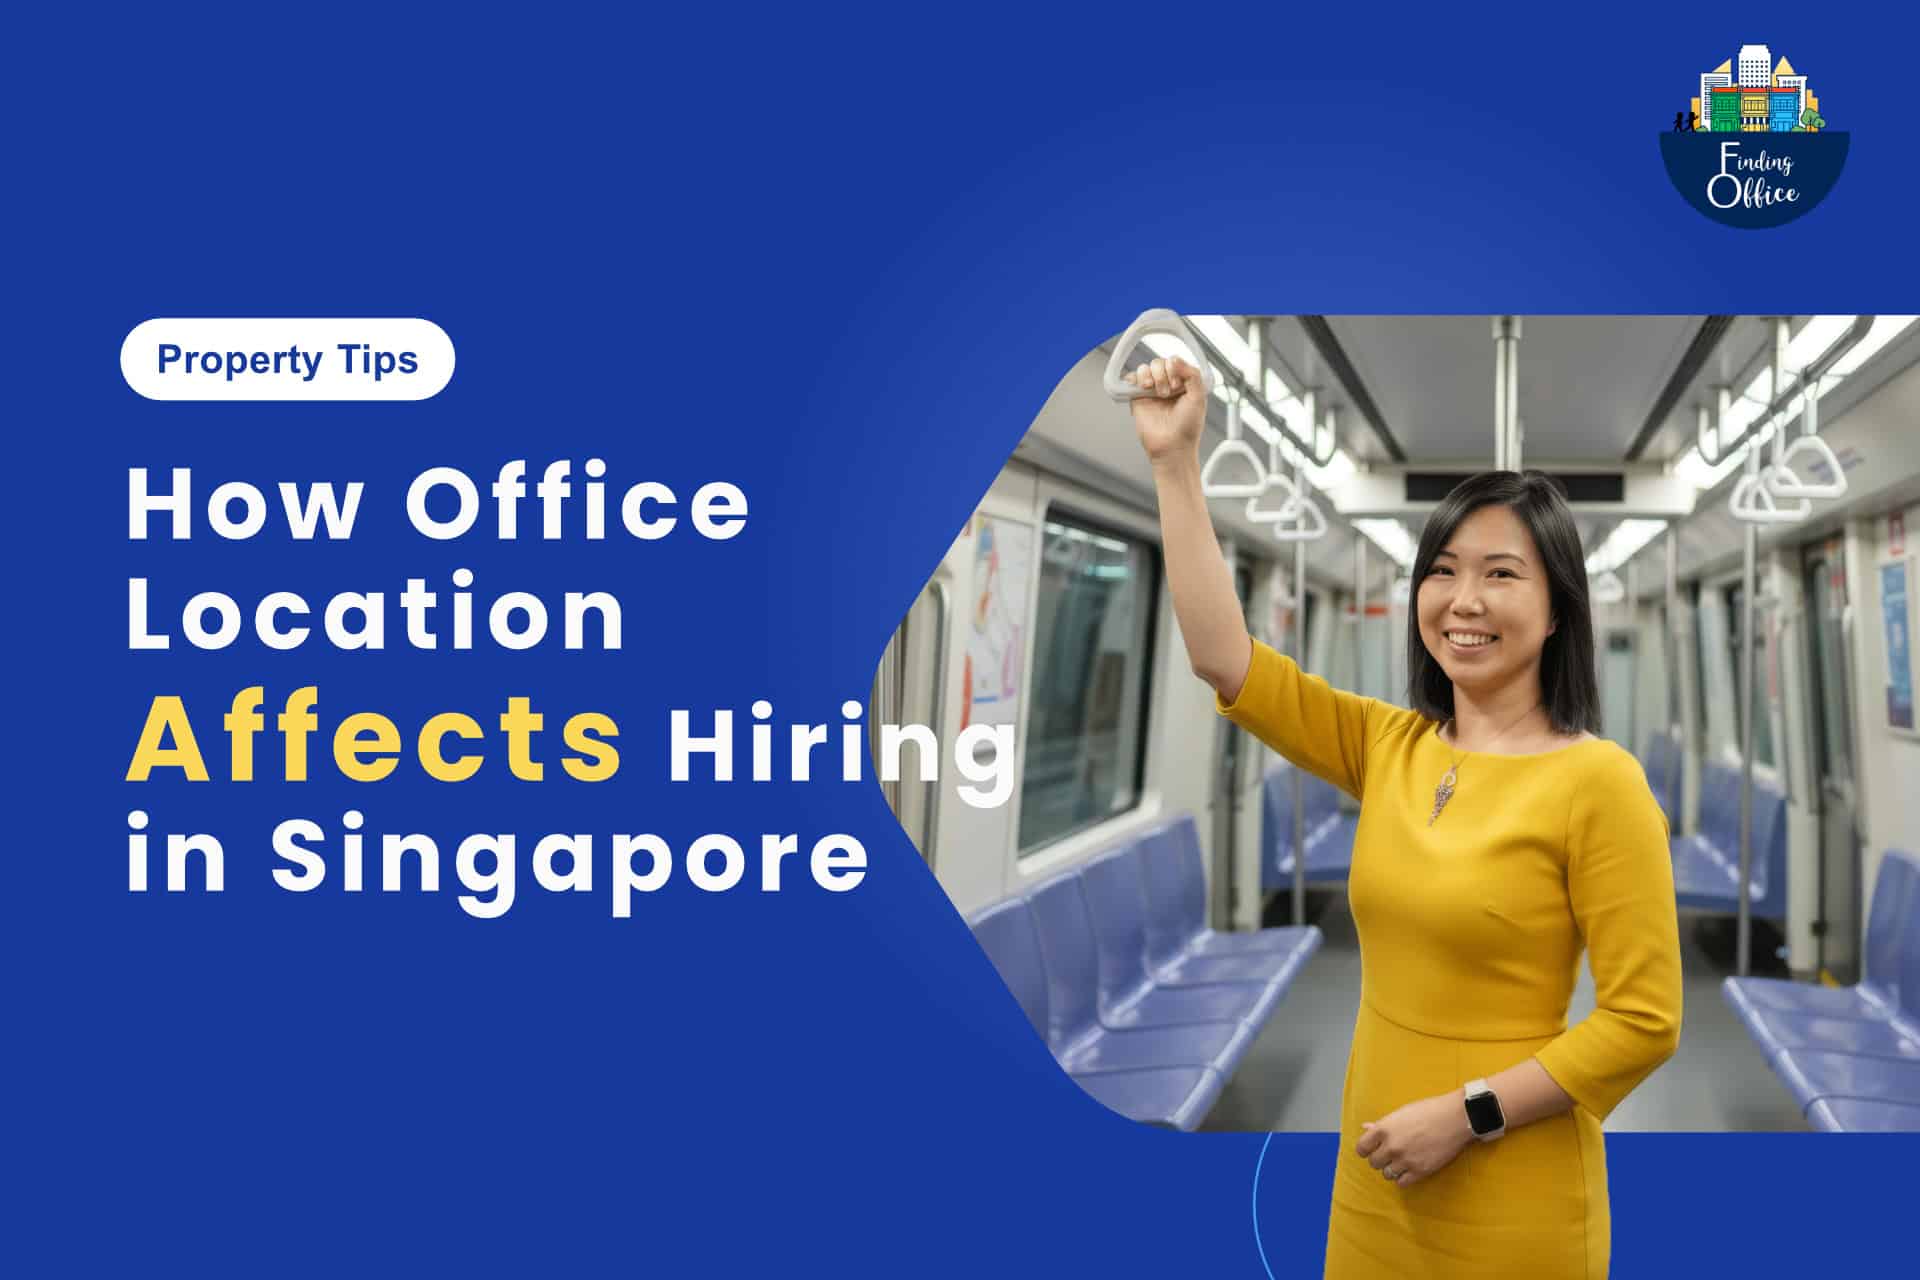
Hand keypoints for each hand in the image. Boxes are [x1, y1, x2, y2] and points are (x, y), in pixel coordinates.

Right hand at [1124, 356, 1207, 464]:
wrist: (1172, 445)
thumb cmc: (1188, 427)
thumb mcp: (1199, 396)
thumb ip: (1192, 374)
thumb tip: (1175, 359)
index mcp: (1184, 383)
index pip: (1176, 361)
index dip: (1176, 367)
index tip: (1179, 384)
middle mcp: (1167, 385)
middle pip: (1159, 362)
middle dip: (1164, 374)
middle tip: (1168, 392)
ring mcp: (1152, 391)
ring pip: (1146, 368)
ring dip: (1151, 376)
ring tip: (1157, 393)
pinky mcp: (1137, 398)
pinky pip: (1131, 378)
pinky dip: (1135, 378)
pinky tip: (1144, 388)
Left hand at [1355, 1091, 1473, 1188]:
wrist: (1454, 1118)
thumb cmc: (1428, 1111)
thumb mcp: (1401, 1114)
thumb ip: (1381, 1124)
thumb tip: (1365, 1128)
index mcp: (1383, 1129)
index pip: (1361, 1149)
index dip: (1366, 1150)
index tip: (1372, 1149)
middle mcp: (1391, 1146)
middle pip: (1374, 1163)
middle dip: (1381, 1159)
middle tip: (1391, 1153)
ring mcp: (1405, 1160)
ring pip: (1387, 1174)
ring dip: (1392, 1169)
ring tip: (1403, 1160)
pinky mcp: (1420, 1171)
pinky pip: (1402, 1183)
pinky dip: (1404, 1178)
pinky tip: (1410, 1168)